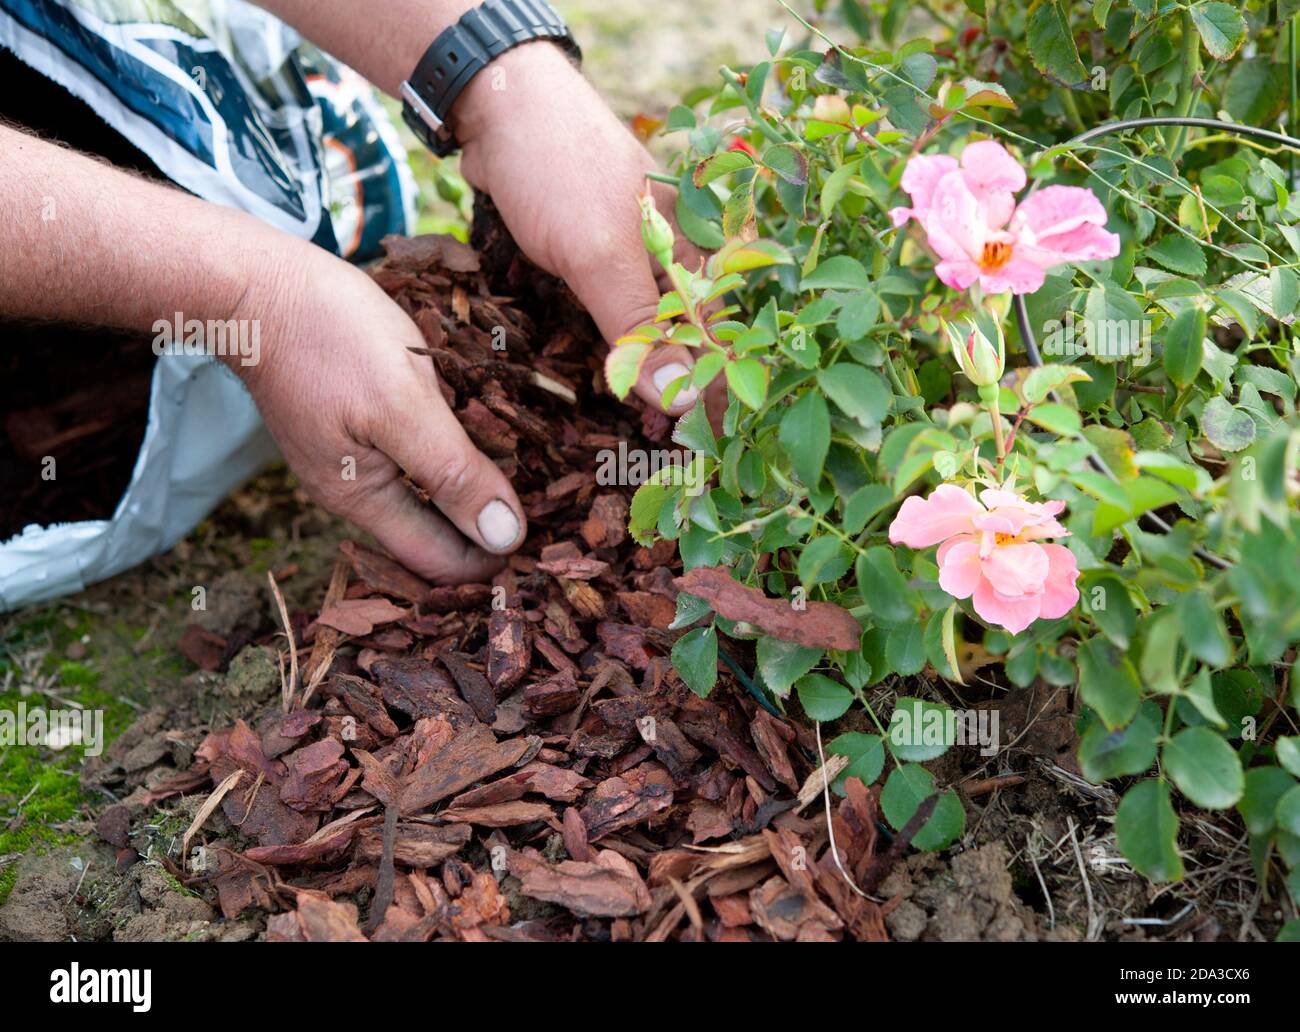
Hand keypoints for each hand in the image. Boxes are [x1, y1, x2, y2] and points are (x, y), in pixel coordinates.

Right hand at [232, 244, 526, 583]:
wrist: (254, 281)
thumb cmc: (329, 336)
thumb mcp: (404, 404)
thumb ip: (453, 473)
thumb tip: (505, 538)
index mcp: (363, 498)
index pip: (440, 562)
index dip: (492, 559)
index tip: (544, 540)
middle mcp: (354, 489)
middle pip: (432, 533)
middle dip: (485, 527)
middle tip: (549, 507)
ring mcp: (348, 455)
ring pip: (423, 493)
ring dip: (469, 489)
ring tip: (527, 470)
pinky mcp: (349, 422)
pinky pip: (409, 456)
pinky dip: (446, 454)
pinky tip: (479, 432)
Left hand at [454, 43, 710, 416]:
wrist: (496, 108)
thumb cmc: (559, 171)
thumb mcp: (601, 256)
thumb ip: (640, 328)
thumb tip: (681, 399)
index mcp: (694, 254)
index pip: (721, 339)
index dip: (718, 395)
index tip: (712, 453)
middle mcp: (671, 260)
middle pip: (689, 342)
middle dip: (683, 398)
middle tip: (673, 459)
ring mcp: (631, 260)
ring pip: (649, 333)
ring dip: (646, 380)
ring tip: (642, 438)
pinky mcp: (592, 263)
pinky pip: (611, 318)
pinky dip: (611, 352)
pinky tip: (606, 385)